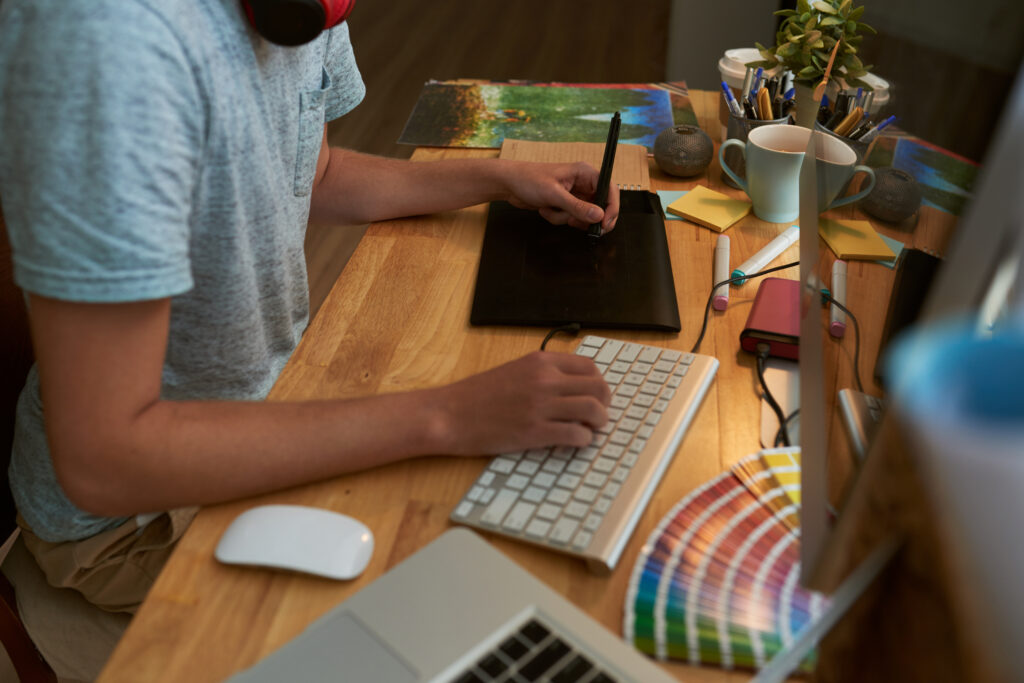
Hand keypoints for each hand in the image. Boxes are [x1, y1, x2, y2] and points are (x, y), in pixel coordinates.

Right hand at [431, 351, 610, 455]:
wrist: (449, 414)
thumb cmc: (477, 396)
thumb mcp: (514, 371)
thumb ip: (543, 374)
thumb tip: (574, 386)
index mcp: (540, 361)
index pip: (590, 367)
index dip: (599, 384)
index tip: (596, 395)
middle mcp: (545, 379)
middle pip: (598, 388)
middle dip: (605, 404)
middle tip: (599, 416)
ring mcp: (541, 406)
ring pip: (594, 410)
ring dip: (599, 423)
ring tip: (590, 429)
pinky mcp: (535, 432)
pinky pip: (577, 435)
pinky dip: (584, 440)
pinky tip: (574, 442)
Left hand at [500, 160, 619, 233]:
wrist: (509, 184)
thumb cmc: (529, 180)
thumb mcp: (554, 195)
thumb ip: (578, 207)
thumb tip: (599, 216)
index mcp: (585, 173)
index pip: (610, 190)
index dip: (611, 208)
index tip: (604, 224)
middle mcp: (583, 183)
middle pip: (600, 206)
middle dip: (586, 218)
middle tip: (576, 224)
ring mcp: (575, 194)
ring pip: (584, 216)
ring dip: (566, 218)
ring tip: (551, 210)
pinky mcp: (566, 204)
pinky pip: (571, 218)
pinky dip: (558, 218)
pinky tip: (545, 209)